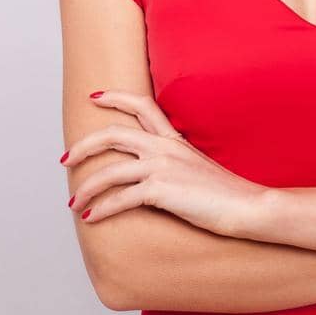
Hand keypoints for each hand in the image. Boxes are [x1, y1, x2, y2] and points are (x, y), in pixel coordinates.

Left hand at [63, 89, 268, 236]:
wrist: (249, 207)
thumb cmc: (228, 194)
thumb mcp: (199, 169)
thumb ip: (177, 164)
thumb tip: (156, 175)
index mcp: (174, 139)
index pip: (142, 105)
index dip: (115, 97)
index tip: (93, 96)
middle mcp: (165, 147)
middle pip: (113, 134)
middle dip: (84, 147)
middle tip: (66, 160)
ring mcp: (162, 167)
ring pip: (109, 170)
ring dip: (86, 187)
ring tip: (73, 202)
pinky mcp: (161, 190)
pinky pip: (120, 198)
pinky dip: (101, 208)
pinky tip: (90, 217)